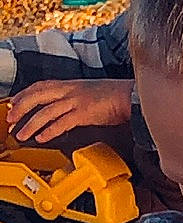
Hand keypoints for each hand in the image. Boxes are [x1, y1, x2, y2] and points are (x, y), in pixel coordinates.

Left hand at [7, 77, 132, 144]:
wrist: (130, 96)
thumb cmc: (113, 96)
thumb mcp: (88, 93)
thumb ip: (73, 99)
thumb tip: (61, 110)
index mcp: (69, 84)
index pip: (39, 86)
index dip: (23, 95)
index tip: (13, 104)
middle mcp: (69, 90)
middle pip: (36, 96)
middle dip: (20, 108)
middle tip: (11, 120)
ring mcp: (76, 101)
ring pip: (45, 112)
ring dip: (30, 124)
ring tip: (22, 134)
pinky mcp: (84, 113)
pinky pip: (62, 123)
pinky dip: (49, 131)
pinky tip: (42, 138)